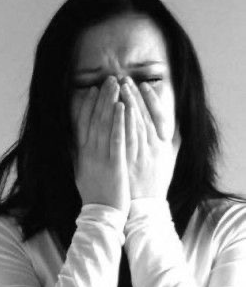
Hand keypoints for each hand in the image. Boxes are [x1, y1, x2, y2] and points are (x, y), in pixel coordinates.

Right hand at [74, 76, 129, 211]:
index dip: (86, 106)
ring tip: (116, 86)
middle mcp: (89, 153)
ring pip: (105, 126)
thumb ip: (79, 156)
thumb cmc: (95, 196)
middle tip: (108, 81)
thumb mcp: (81, 173)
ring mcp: (101, 158)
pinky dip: (119, 123)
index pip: (81, 125)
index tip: (91, 91)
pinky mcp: (114, 164)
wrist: (102, 215)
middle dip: (101, 99)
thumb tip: (76, 141)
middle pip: (94, 120)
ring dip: (110, 104)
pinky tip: (123, 108)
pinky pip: (117, 140)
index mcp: (82, 155)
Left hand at [120, 77, 178, 199]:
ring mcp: (136, 155)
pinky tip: (114, 108)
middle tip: (124, 79)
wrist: (141, 208)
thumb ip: (170, 141)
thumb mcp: (168, 160)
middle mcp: (151, 148)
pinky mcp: (123, 162)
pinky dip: (119, 122)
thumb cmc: (154, 183)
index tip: (143, 85)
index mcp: (161, 146)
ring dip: (124, 103)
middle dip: (132, 96)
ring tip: (116, 87)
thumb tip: (172, 123)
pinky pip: (121, 139)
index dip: (150, 99)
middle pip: (141, 116)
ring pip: (131, 124)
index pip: (157, 116)